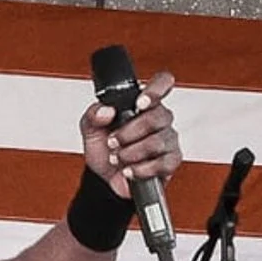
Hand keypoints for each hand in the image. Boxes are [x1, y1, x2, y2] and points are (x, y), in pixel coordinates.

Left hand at [81, 69, 180, 197]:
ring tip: (118, 158)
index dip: (156, 90)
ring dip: (131, 153)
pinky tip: (130, 170)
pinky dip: (142, 169)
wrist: (106, 177)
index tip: (140, 103)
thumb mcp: (90, 129)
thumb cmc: (104, 148)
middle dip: (128, 133)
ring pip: (157, 142)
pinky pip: (163, 164)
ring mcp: (168, 139)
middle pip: (155, 117)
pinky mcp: (171, 161)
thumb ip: (93, 115)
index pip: (162, 83)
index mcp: (143, 103)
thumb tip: (106, 111)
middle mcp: (159, 118)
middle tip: (113, 142)